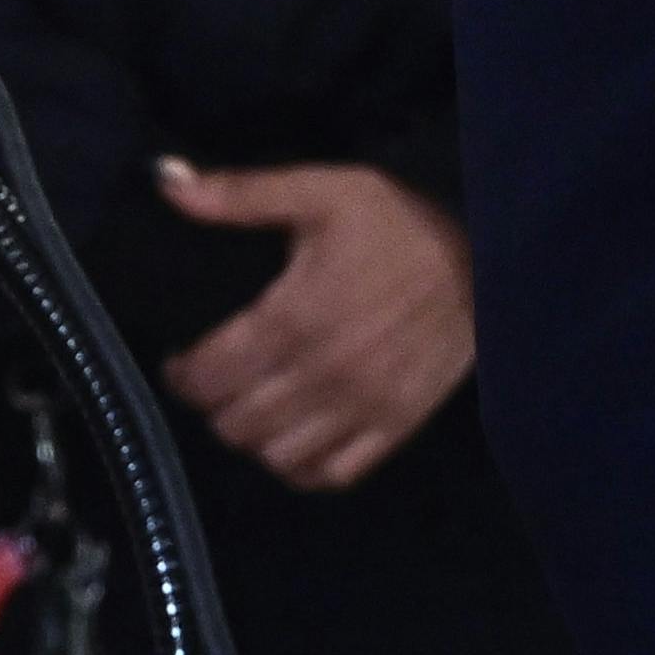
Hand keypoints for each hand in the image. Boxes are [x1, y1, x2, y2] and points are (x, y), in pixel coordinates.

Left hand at [155, 158, 475, 491]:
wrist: (488, 257)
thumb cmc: (398, 223)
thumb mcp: (320, 191)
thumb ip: (241, 194)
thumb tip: (166, 181)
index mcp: (293, 317)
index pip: (210, 375)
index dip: (182, 376)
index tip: (179, 363)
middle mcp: (322, 373)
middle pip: (236, 423)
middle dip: (211, 407)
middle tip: (213, 385)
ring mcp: (361, 407)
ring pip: (277, 456)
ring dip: (252, 439)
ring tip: (249, 410)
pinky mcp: (396, 427)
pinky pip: (333, 474)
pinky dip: (302, 468)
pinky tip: (294, 441)